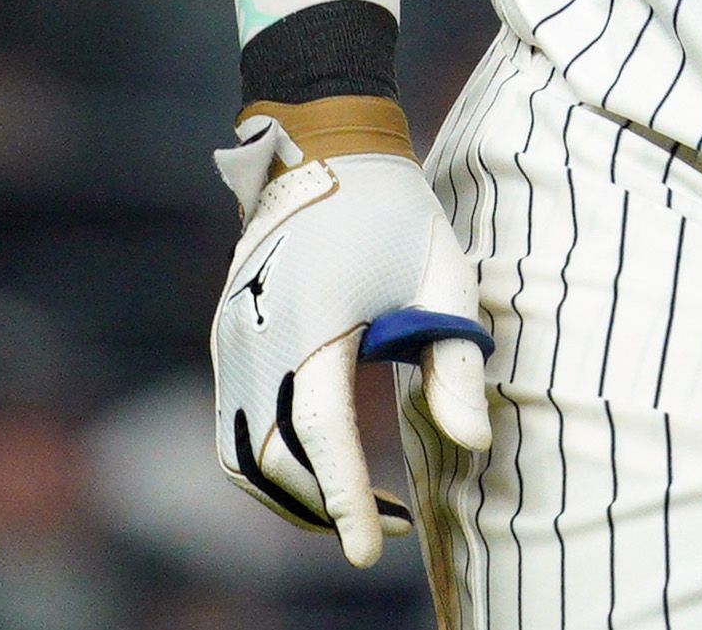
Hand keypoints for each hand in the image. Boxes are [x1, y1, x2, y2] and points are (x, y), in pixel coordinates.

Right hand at [210, 105, 493, 564]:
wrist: (323, 147)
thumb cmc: (396, 212)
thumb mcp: (443, 276)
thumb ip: (454, 361)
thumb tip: (474, 442)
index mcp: (311, 321)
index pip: (320, 437)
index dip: (345, 501)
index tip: (372, 553)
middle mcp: (255, 338)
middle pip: (272, 460)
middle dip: (322, 509)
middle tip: (385, 529)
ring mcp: (231, 341)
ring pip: (241, 455)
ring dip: (290, 495)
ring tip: (355, 508)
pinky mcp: (227, 341)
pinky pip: (233, 426)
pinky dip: (267, 464)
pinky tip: (320, 469)